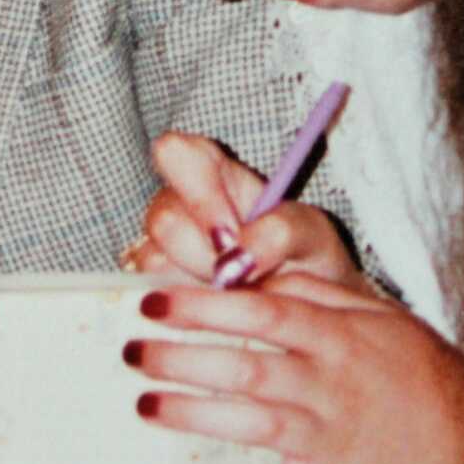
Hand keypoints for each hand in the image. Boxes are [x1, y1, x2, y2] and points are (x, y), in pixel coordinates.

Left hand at [125, 273, 463, 463]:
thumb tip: (262, 275)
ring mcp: (325, 443)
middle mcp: (329, 388)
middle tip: (134, 349)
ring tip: (143, 403)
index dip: (205, 306)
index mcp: (340, 339)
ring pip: (247, 427)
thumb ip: (321, 296)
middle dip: (183, 358)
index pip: (263, 314)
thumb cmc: (423, 371)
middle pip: (245, 368)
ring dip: (190, 415)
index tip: (157, 299)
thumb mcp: (381, 317)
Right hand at [126, 132, 366, 290]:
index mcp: (215, 174)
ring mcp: (161, 250)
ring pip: (153, 261)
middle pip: (162, 217)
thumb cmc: (306, 258)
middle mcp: (179, 206)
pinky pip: (150, 298)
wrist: (305, 311)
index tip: (231, 229)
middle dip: (205, 253)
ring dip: (198, 284)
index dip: (196, 190)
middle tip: (243, 274)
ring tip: (237, 291)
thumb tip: (234, 258)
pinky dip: (187, 310)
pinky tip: (218, 310)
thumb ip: (281, 231)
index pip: (175, 152)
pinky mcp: (153, 290)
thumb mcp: (312, 234)